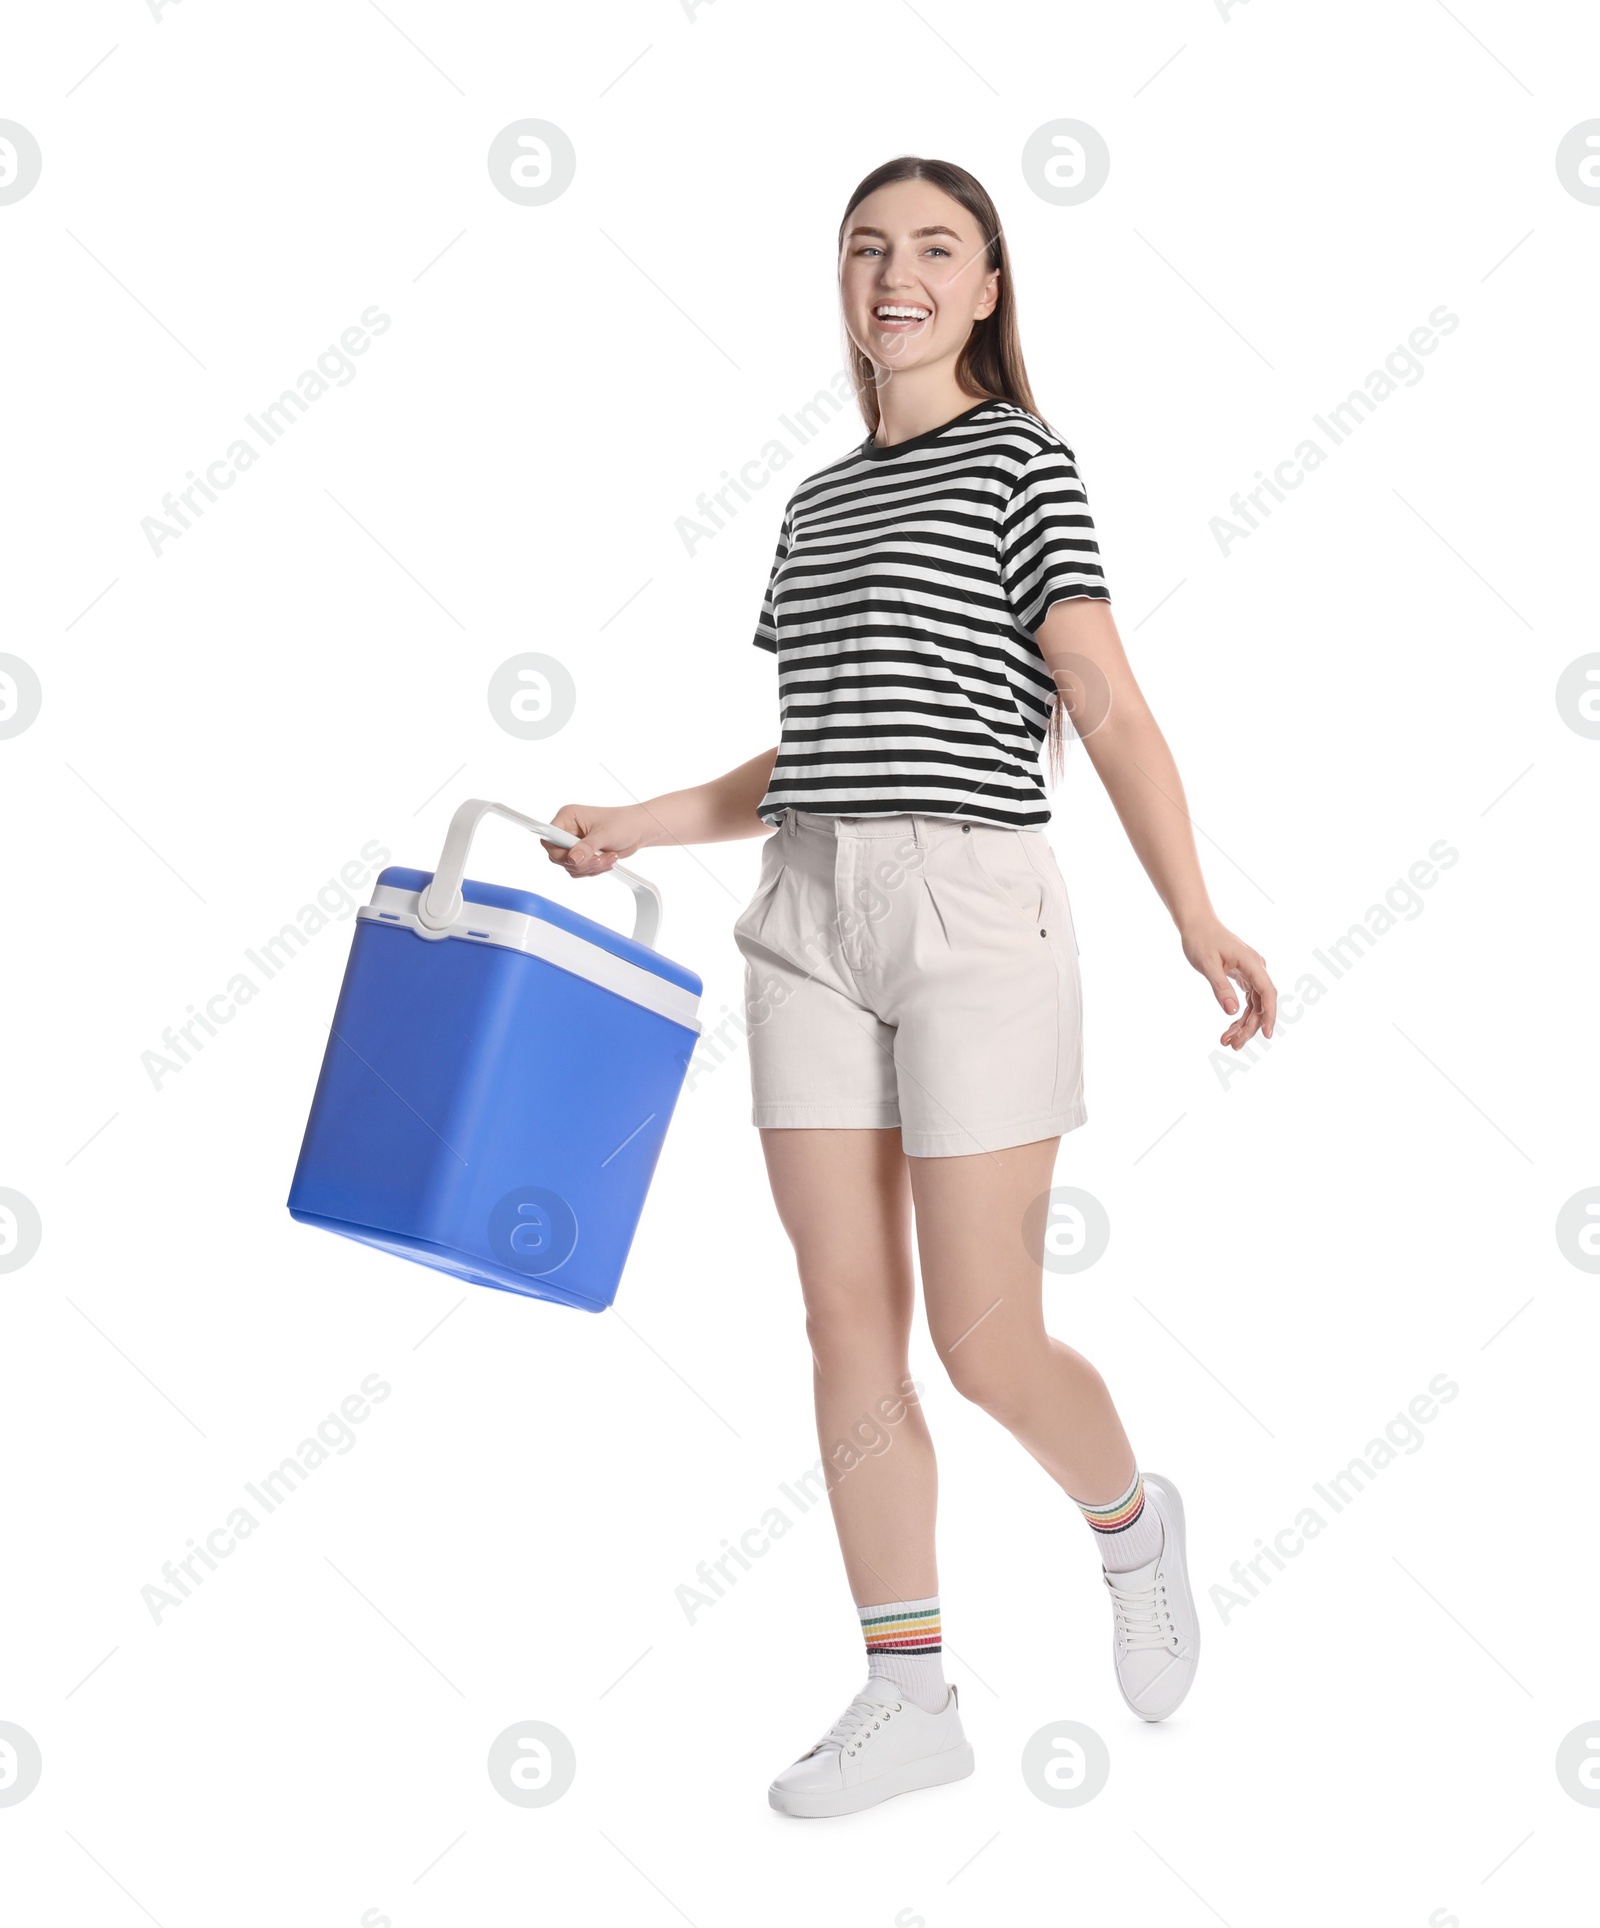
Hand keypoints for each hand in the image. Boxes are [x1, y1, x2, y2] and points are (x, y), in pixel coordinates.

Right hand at [543, 803, 651, 876]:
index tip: (572, 858)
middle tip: (598, 859)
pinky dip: (593, 870)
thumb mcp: (604, 835)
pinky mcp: (583, 855)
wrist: (639, 830)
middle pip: (558, 856)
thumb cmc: (623, 823)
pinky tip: (608, 860)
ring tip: (609, 857)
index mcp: (568, 817)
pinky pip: (579, 870)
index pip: (549, 837)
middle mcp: (568, 830)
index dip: (558, 850)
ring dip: (590, 867)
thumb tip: (572, 859)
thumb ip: (587, 848)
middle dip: (580, 862)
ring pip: (570, 866)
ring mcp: (574, 844)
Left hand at [1181, 919, 1276, 1047]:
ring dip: (1244, 1024)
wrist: (1197, 924)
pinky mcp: (1244, 976)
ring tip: (1228, 1041)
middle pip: (1261, 1003)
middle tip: (1233, 1045)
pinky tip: (1230, 1028)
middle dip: (1250, 1027)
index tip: (1266, 1034)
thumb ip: (1220, 987)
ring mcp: (1251, 973)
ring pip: (1254, 1005)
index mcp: (1252, 963)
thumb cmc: (1201, 940)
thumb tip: (1232, 1011)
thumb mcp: (1207, 965)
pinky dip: (1239, 1015)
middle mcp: (1256, 968)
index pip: (1267, 993)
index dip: (1269, 1015)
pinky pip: (1248, 1000)